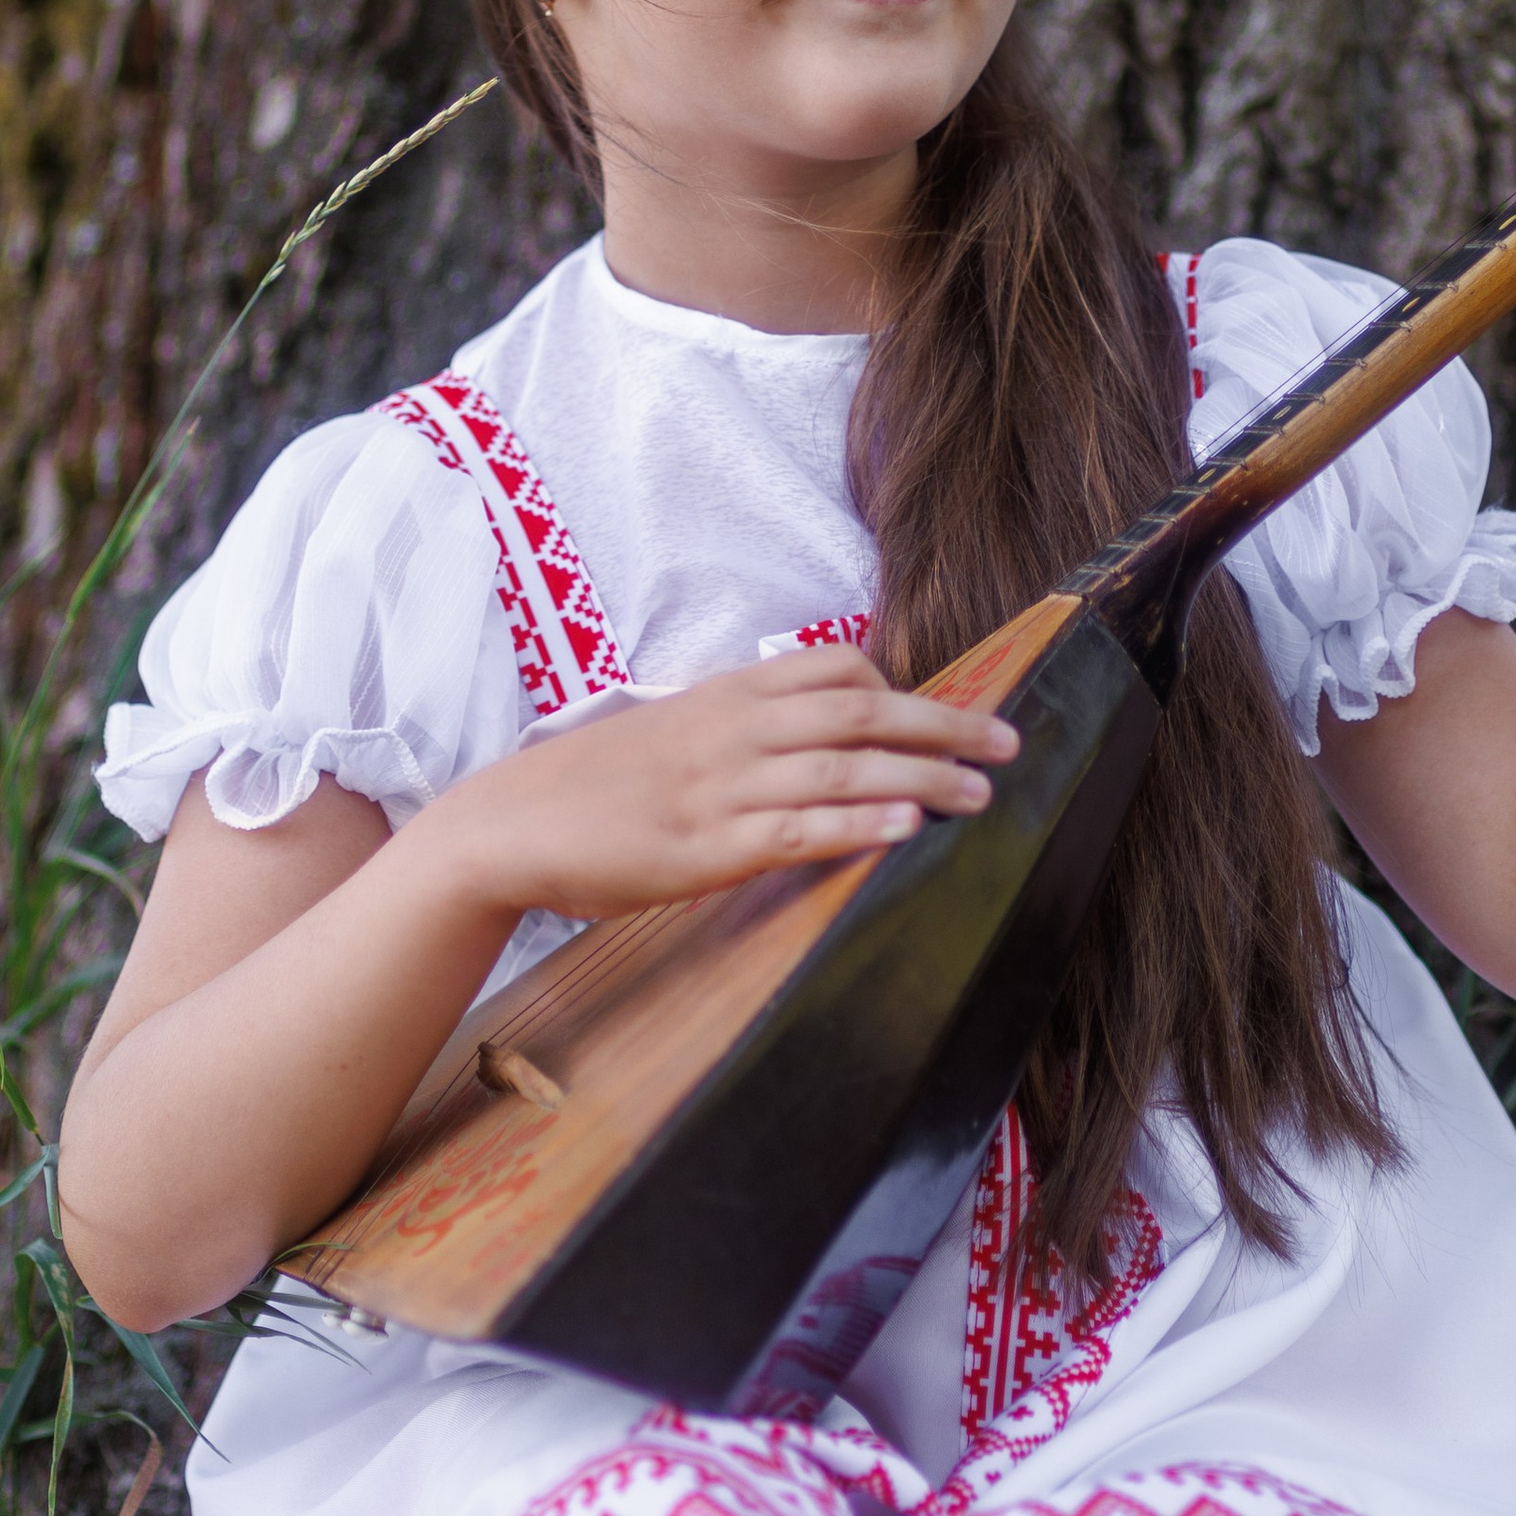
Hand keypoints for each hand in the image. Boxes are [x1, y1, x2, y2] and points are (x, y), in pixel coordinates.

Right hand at [456, 647, 1020, 921]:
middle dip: (943, 726)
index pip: (834, 668)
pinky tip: (905, 831)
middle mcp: (733, 731)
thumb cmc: (590, 786)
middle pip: (860, 713)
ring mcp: (721, 788)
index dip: (898, 689)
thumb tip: (802, 740)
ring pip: (843, 770)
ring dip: (922, 779)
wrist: (507, 826)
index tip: (943, 714)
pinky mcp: (706, 847)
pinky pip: (797, 830)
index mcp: (726, 696)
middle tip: (1009, 742)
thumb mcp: (669, 734)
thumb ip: (736, 729)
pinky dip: (858, 827)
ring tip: (981, 794)